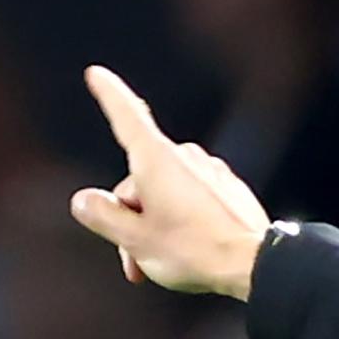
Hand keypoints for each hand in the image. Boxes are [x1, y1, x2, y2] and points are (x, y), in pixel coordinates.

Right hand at [71, 65, 270, 300]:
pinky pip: (194, 200)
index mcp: (157, 160)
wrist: (254, 264)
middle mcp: (185, 157)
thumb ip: (103, 216)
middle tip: (134, 263)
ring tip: (162, 263)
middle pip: (139, 180)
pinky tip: (191, 250)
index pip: (127, 118)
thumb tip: (83, 200)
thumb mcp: (135, 240)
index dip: (109, 96)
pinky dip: (183, 222)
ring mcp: (211, 171)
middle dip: (130, 219)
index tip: (97, 74)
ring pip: (166, 193)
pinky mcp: (230, 189)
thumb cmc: (194, 251)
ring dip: (155, 225)